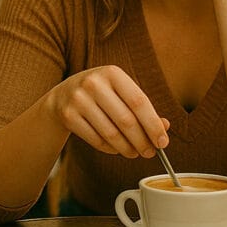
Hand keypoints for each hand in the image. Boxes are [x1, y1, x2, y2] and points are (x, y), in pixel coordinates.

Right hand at [43, 65, 169, 157]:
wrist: (63, 95)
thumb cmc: (101, 94)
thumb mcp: (120, 92)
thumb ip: (143, 108)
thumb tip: (164, 127)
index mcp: (112, 73)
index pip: (139, 102)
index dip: (153, 124)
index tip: (162, 142)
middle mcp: (93, 83)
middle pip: (126, 121)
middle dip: (142, 141)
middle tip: (150, 153)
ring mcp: (78, 99)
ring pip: (111, 134)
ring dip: (127, 148)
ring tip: (135, 153)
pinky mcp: (68, 116)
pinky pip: (96, 140)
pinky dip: (111, 149)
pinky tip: (117, 149)